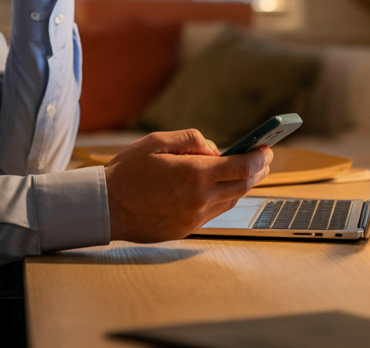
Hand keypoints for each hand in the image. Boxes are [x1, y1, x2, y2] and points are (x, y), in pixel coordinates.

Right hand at [103, 129, 271, 242]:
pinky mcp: (185, 230)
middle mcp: (199, 199)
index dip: (258, 157)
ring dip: (240, 186)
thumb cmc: (126, 172)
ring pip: (230, 202)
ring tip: (243, 172)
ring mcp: (193, 218)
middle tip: (262, 159)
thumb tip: (214, 149)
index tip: (265, 148)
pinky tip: (217, 189)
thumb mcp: (156, 142)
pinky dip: (221, 199)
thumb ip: (190, 140)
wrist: (104, 207)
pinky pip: (212, 213)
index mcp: (194, 175)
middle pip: (242, 186)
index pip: (241, 167)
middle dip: (257, 171)